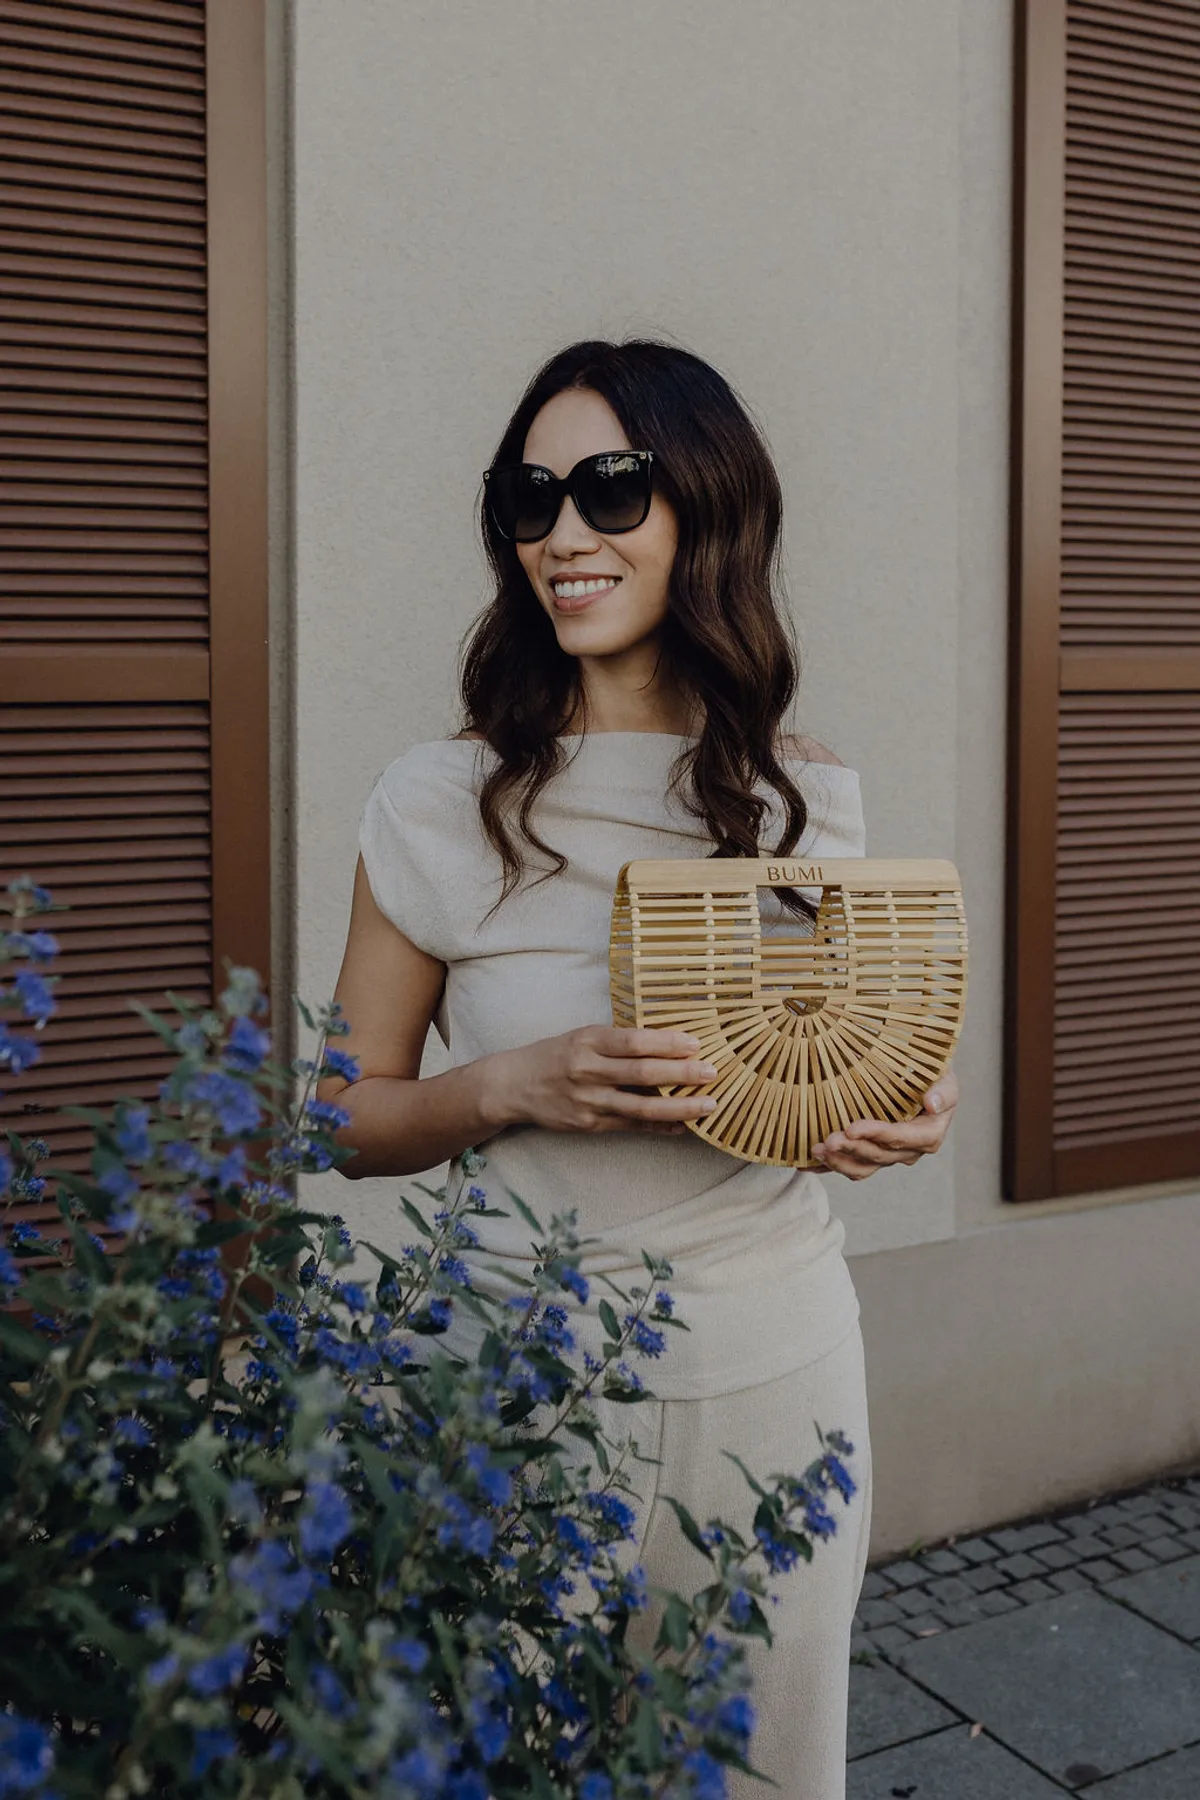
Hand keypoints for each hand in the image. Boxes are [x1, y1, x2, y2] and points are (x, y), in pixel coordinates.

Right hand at [482, 1026, 720, 1136]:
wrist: (513, 1085)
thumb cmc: (555, 1055)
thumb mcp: (582, 1036)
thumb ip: (618, 1041)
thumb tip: (669, 1042)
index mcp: (588, 1041)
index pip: (634, 1041)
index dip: (667, 1042)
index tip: (696, 1042)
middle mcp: (587, 1070)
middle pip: (642, 1073)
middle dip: (681, 1074)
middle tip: (712, 1072)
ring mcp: (588, 1100)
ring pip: (641, 1107)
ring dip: (679, 1107)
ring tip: (708, 1105)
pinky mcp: (588, 1124)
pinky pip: (631, 1126)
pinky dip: (659, 1126)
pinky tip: (683, 1126)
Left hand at [811, 1066, 957, 1180]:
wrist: (919, 1081)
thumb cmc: (932, 1076)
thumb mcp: (945, 1077)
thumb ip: (944, 1091)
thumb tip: (932, 1103)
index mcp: (928, 1134)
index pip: (901, 1138)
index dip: (876, 1135)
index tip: (851, 1127)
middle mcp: (908, 1151)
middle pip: (878, 1156)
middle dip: (851, 1149)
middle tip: (827, 1140)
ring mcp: (888, 1156)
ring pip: (862, 1168)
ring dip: (838, 1162)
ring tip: (816, 1149)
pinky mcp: (869, 1156)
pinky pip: (848, 1166)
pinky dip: (827, 1168)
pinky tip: (806, 1164)